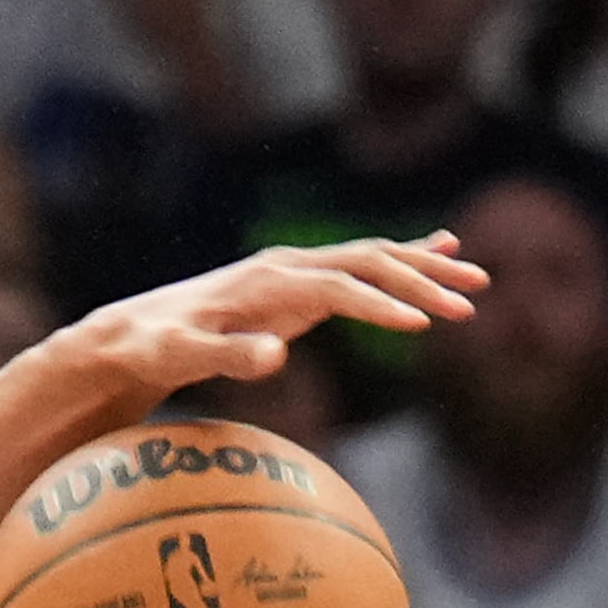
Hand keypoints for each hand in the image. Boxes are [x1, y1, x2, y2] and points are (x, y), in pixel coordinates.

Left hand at [73, 234, 486, 391]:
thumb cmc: (153, 350)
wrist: (131, 333)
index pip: (340, 287)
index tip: (424, 325)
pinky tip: (440, 248)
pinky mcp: (297, 284)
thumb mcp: (180, 359)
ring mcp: (294, 270)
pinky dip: (403, 257)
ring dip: (424, 269)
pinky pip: (359, 266)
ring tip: (475, 281)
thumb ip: (224, 356)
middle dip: (422, 279)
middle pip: (369, 262)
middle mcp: (286, 265)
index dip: (382, 305)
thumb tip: (277, 353)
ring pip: (372, 258)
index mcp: (268, 281)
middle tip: (472, 302)